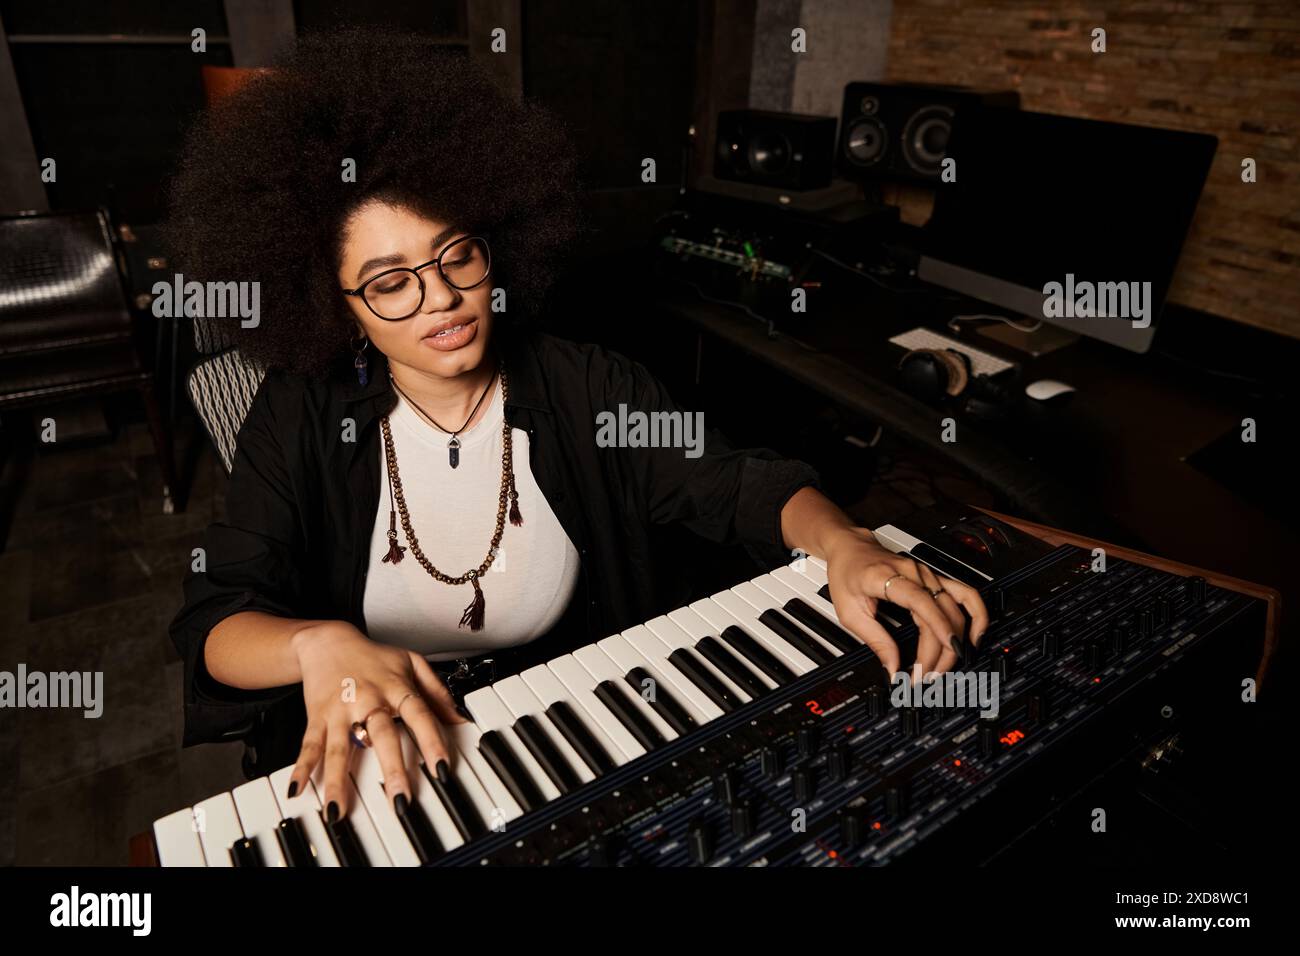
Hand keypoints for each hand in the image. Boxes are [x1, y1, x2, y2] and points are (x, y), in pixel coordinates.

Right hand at [284, 620, 465, 819]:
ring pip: (340, 748)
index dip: (433, 741)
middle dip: (392, 768)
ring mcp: (340, 710)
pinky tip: (297, 788)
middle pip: (382, 735)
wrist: (327, 641)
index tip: (443, 769)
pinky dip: (302, 767)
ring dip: (339, 781)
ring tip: (338, 811)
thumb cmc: (374, 656)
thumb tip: (460, 719)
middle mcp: (369, 699)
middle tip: (400, 800)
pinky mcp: (317, 717)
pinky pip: (309, 745)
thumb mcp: (411, 663)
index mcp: (396, 687)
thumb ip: (437, 692)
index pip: (419, 716)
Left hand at [823, 528, 988, 678]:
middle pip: (941, 613)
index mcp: (889, 577)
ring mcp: (927, 575)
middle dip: (940, 650)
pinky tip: (975, 635)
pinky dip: (976, 615)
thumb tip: (892, 668)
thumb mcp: (850, 612)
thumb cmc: (847, 573)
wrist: (851, 548)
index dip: (937, 627)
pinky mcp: (935, 579)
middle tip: (927, 675)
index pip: (922, 601)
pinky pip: (965, 595)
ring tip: (948, 664)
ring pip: (956, 609)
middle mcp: (914, 573)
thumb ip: (875, 641)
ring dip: (957, 639)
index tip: (946, 650)